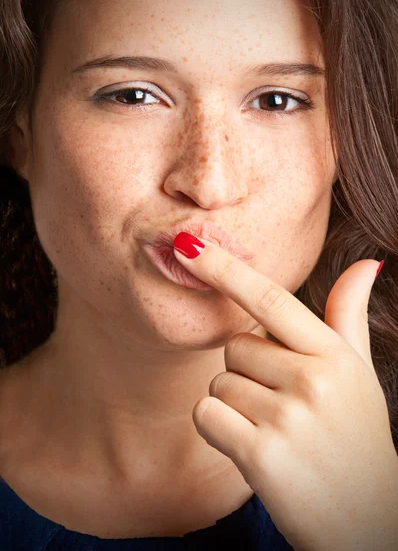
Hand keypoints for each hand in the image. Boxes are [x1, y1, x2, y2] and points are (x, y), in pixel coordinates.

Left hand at [173, 233, 397, 550]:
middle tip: (282, 405)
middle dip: (247, 371)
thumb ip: (349, 315)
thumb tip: (366, 262)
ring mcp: (287, 417)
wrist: (366, 518)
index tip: (188, 244)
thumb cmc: (356, 436)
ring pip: (219, 381)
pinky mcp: (260, 453)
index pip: (270, 298)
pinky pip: (206, 413)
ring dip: (236, 405)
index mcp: (333, 354)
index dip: (225, 268)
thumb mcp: (359, 373)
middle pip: (234, 346)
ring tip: (274, 430)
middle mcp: (312, 380)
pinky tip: (253, 448)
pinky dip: (218, 429)